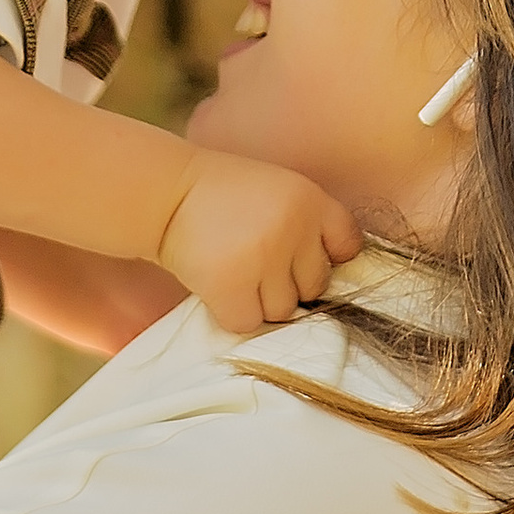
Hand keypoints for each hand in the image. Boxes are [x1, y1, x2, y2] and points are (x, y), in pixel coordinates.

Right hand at [154, 149, 361, 334]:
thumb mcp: (277, 191)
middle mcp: (293, 228)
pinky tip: (219, 287)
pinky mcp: (231, 286)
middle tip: (255, 263)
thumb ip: (307, 225)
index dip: (325, 257)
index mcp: (310, 200)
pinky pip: (248, 323)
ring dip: (259, 301)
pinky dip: (232, 313)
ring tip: (235, 273)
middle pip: (315, 286)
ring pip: (283, 310)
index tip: (298, 256)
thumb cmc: (221, 195)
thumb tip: (327, 281)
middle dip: (288, 283)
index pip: (348, 246)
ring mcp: (263, 258)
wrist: (165, 193)